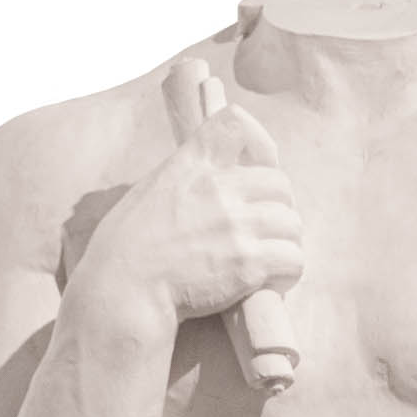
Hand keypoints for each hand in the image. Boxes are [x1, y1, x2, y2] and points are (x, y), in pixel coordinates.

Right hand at [77, 105, 302, 324]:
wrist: (123, 291)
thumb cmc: (127, 248)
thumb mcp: (151, 190)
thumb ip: (185, 176)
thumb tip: (209, 176)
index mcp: (193, 163)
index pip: (237, 124)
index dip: (258, 143)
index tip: (257, 165)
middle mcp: (219, 188)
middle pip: (279, 183)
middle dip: (278, 207)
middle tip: (265, 230)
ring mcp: (236, 225)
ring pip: (292, 224)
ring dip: (285, 242)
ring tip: (269, 259)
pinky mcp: (248, 264)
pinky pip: (293, 259)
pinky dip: (288, 272)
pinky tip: (271, 280)